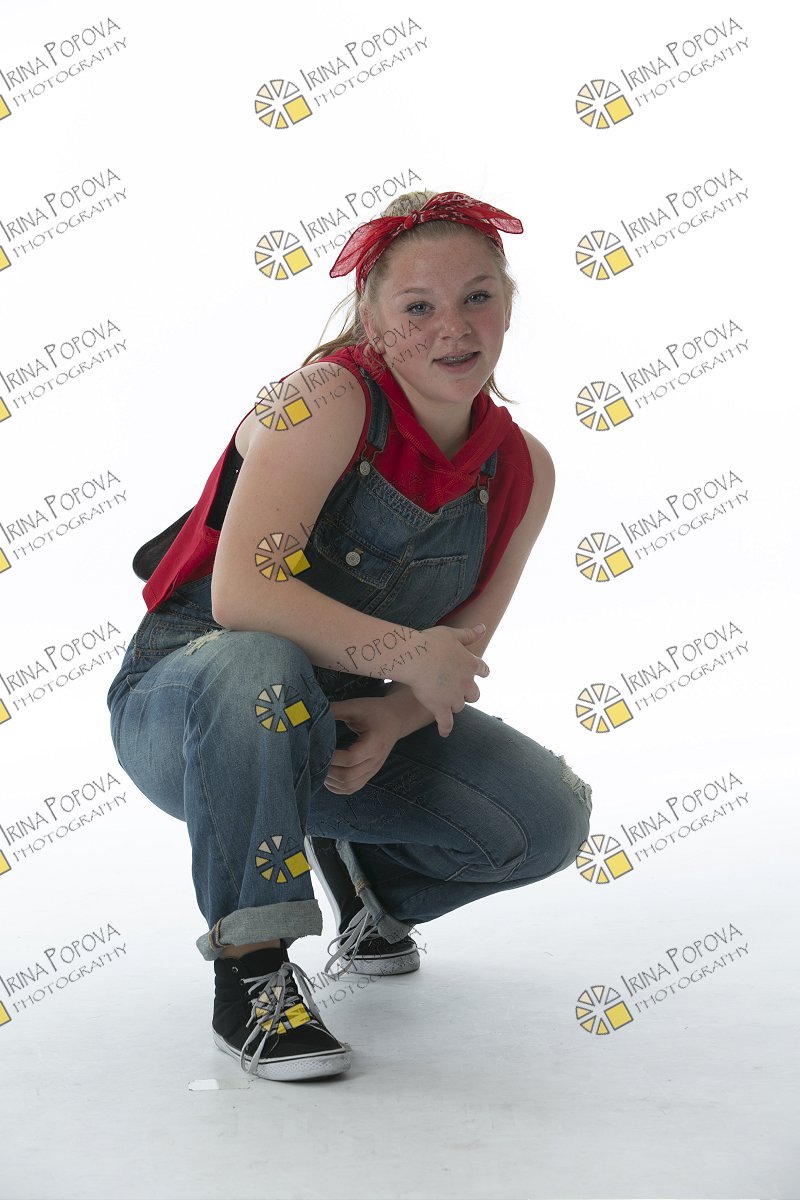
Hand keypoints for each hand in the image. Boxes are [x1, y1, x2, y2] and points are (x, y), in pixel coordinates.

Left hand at [323, 696, 402, 794]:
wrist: (396, 719)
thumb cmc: (375, 711)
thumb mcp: (356, 706)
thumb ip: (334, 710)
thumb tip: (310, 712)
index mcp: (374, 743)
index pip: (351, 758)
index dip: (332, 757)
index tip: (319, 749)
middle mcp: (375, 760)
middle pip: (349, 776)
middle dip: (328, 771)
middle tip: (316, 761)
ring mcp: (373, 769)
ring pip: (350, 786)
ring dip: (332, 781)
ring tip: (320, 768)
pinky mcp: (369, 773)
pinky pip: (353, 788)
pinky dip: (338, 786)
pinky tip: (329, 777)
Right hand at [406, 623, 489, 737]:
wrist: (415, 657)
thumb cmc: (431, 642)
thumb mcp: (452, 634)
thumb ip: (468, 634)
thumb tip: (483, 628)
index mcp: (471, 664)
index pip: (483, 670)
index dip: (481, 672)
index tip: (480, 673)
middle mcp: (466, 683)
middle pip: (474, 694)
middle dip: (468, 693)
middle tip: (457, 690)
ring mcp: (454, 697)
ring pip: (459, 706)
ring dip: (453, 704)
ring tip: (443, 702)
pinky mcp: (441, 708)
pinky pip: (446, 722)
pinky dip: (445, 728)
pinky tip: (443, 732)